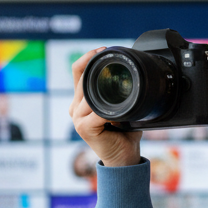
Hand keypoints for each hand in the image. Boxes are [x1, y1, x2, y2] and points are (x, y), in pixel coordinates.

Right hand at [69, 49, 142, 167]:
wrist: (123, 158)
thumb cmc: (123, 134)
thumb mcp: (121, 108)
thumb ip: (119, 94)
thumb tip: (131, 78)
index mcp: (81, 101)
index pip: (77, 71)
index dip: (87, 57)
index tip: (103, 49)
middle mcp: (75, 108)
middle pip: (82, 78)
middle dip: (99, 69)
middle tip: (118, 65)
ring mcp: (77, 118)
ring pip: (89, 94)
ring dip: (106, 92)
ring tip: (122, 96)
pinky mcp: (84, 127)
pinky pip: (97, 112)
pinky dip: (110, 110)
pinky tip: (119, 112)